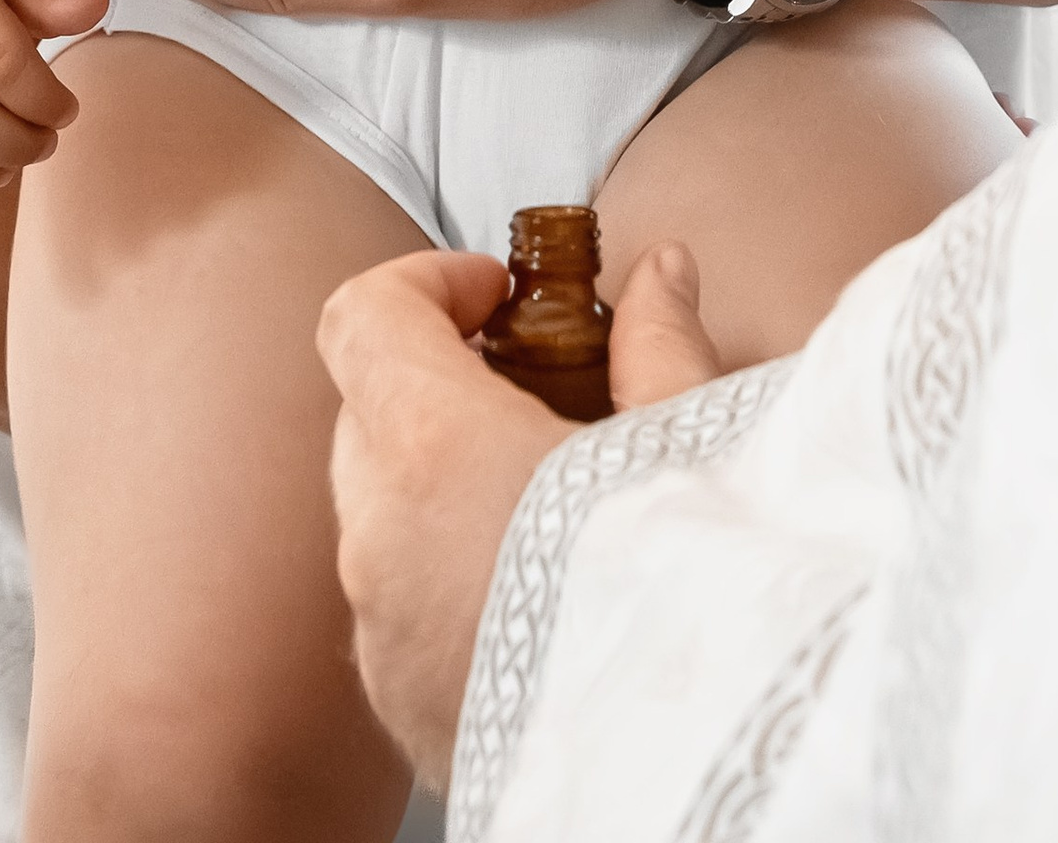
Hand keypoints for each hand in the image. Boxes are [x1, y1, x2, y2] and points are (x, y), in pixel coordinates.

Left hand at [323, 240, 732, 783]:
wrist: (696, 779)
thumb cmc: (695, 603)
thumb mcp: (693, 442)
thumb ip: (658, 343)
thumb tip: (659, 278)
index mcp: (436, 450)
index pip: (362, 317)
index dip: (426, 283)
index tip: (499, 294)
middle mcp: (382, 539)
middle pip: (364, 411)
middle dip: (438, 379)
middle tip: (536, 385)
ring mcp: (382, 636)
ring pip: (376, 515)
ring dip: (440, 483)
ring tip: (551, 497)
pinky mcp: (403, 711)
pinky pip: (394, 609)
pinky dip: (443, 575)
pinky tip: (541, 590)